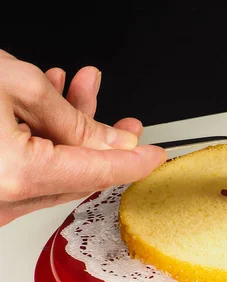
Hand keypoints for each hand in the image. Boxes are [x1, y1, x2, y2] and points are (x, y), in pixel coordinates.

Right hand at [0, 50, 165, 226]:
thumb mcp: (17, 84)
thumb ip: (74, 118)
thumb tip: (114, 139)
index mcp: (17, 174)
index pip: (100, 172)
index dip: (135, 162)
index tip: (156, 156)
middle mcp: (1, 198)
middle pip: (78, 174)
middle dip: (104, 141)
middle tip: (125, 121)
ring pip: (53, 170)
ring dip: (72, 132)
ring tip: (81, 91)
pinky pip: (25, 172)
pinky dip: (43, 142)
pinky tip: (49, 106)